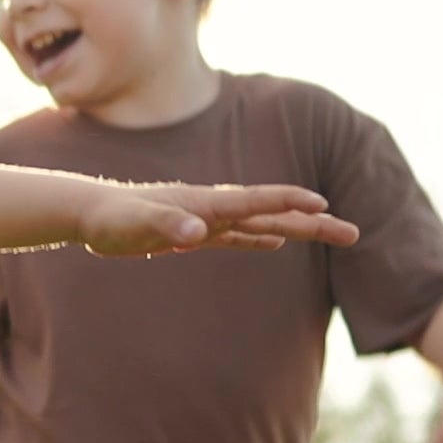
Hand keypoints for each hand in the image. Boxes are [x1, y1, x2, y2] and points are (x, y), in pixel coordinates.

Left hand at [79, 183, 358, 258]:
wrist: (88, 212)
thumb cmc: (111, 218)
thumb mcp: (137, 224)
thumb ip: (168, 225)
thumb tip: (198, 233)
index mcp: (206, 203)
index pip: (258, 201)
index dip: (291, 202)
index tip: (325, 207)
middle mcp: (213, 208)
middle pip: (273, 213)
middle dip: (313, 223)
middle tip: (353, 232)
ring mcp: (206, 219)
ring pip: (261, 223)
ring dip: (295, 228)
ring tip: (330, 231)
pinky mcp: (193, 234)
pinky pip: (235, 236)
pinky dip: (258, 237)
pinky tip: (275, 241)